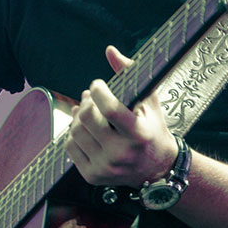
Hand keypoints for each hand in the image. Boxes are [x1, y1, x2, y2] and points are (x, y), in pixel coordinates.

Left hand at [65, 45, 176, 185]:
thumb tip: (110, 51)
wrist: (157, 169)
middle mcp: (121, 154)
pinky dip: (74, 133)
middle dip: (86, 102)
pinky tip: (84, 128)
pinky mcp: (93, 176)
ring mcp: (106, 167)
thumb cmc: (152, 128)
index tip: (99, 84)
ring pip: (75, 131)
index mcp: (138, 134)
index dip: (98, 91)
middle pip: (86, 118)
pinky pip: (70, 146)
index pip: (109, 108)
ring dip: (78, 116)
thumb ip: (130, 73)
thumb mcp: (149, 100)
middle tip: (91, 96)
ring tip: (87, 110)